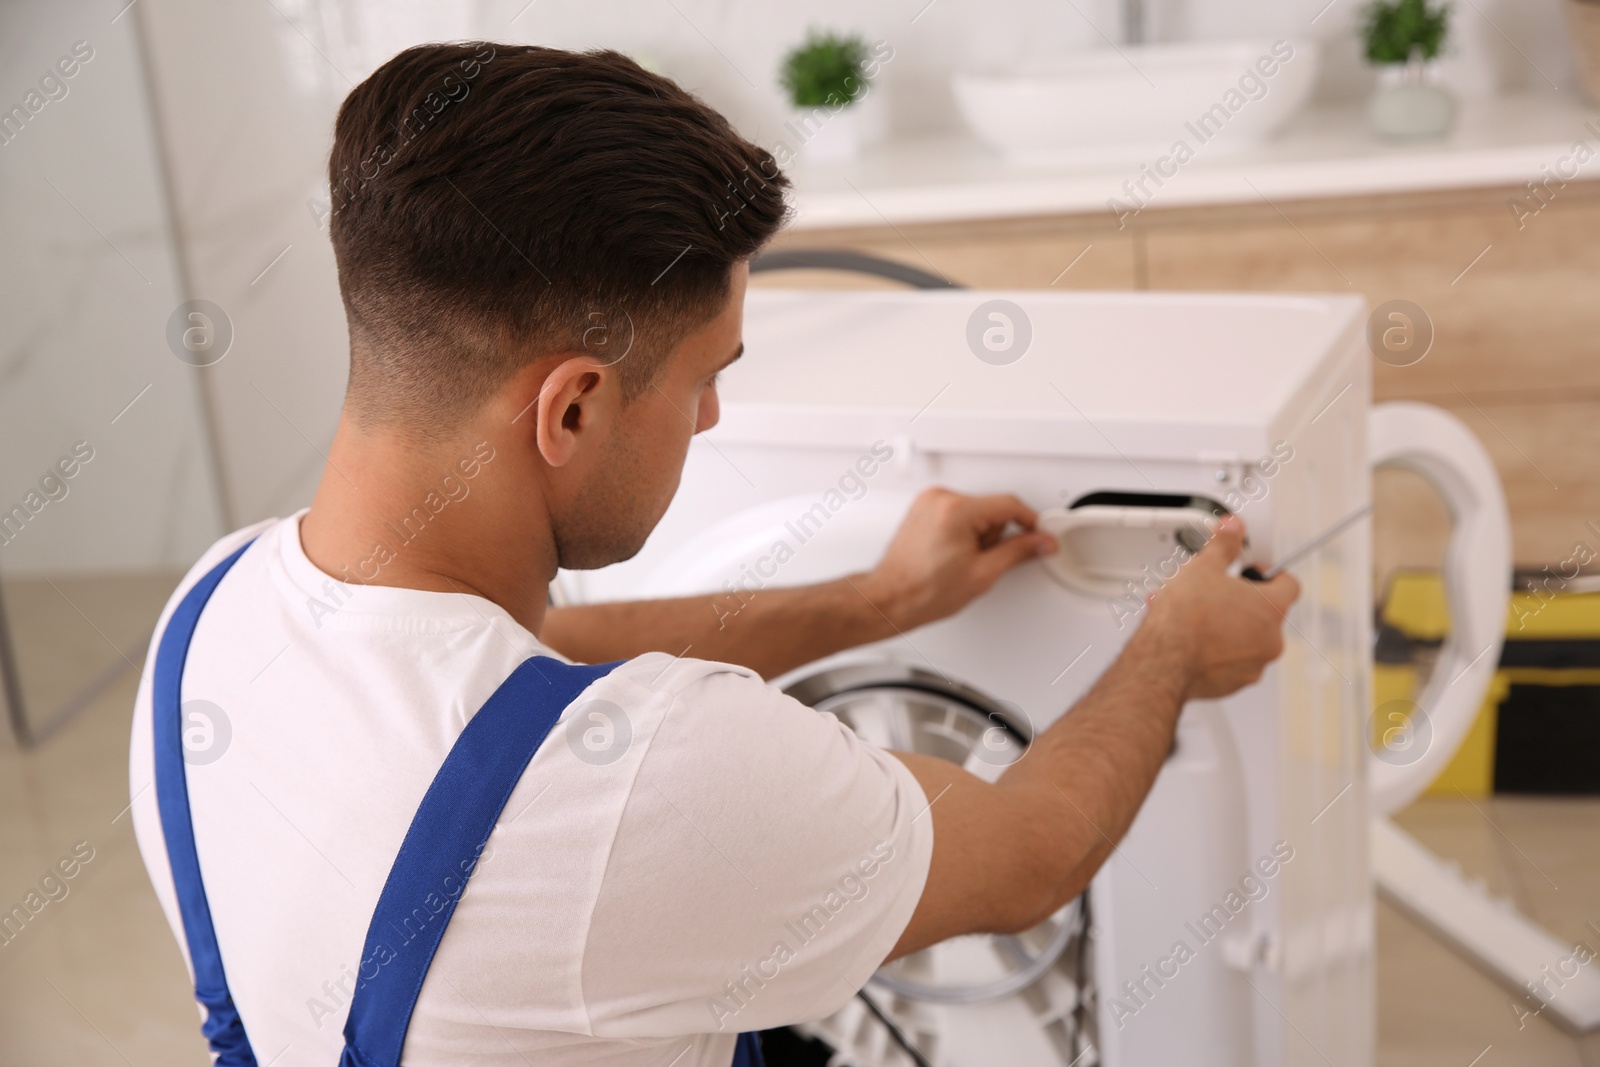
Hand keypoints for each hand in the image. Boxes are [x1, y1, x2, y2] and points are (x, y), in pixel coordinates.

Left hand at [857, 488, 1057, 630]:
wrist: (891, 599)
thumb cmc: (924, 591)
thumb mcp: (983, 573)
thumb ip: (1018, 552)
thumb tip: (1041, 542)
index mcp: (956, 510)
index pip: (1009, 505)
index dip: (1031, 522)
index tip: (1040, 535)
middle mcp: (940, 498)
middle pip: (992, 509)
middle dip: (994, 536)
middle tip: (978, 562)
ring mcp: (928, 502)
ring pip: (976, 512)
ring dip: (977, 535)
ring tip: (959, 561)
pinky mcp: (923, 509)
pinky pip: (958, 514)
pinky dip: (962, 532)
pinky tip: (950, 554)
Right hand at [1142, 517, 1298, 700]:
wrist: (1164, 661)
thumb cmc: (1185, 619)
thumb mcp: (1203, 567)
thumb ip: (1224, 545)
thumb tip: (1233, 527)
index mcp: (1271, 608)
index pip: (1289, 584)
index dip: (1271, 574)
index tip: (1253, 571)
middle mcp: (1270, 639)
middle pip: (1266, 613)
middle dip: (1240, 602)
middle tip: (1216, 594)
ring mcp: (1254, 664)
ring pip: (1247, 639)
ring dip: (1228, 628)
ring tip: (1197, 618)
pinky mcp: (1234, 683)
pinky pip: (1232, 662)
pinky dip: (1217, 652)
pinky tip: (1193, 641)